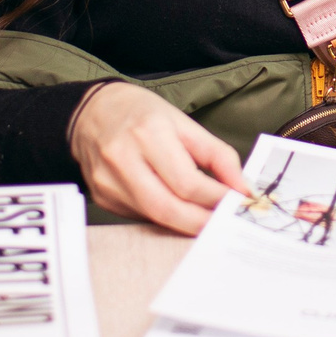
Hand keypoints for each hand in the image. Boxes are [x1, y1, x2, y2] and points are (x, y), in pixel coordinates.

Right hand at [69, 83, 250, 234]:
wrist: (93, 112)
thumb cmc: (143, 115)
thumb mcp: (185, 124)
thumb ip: (218, 156)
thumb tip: (242, 188)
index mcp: (148, 133)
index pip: (187, 182)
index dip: (216, 199)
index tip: (238, 204)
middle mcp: (122, 159)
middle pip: (168, 208)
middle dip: (202, 222)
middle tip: (226, 224)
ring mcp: (108, 182)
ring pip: (154, 217)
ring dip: (185, 223)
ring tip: (208, 218)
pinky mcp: (102, 198)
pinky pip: (140, 216)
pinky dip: (163, 217)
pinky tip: (176, 208)